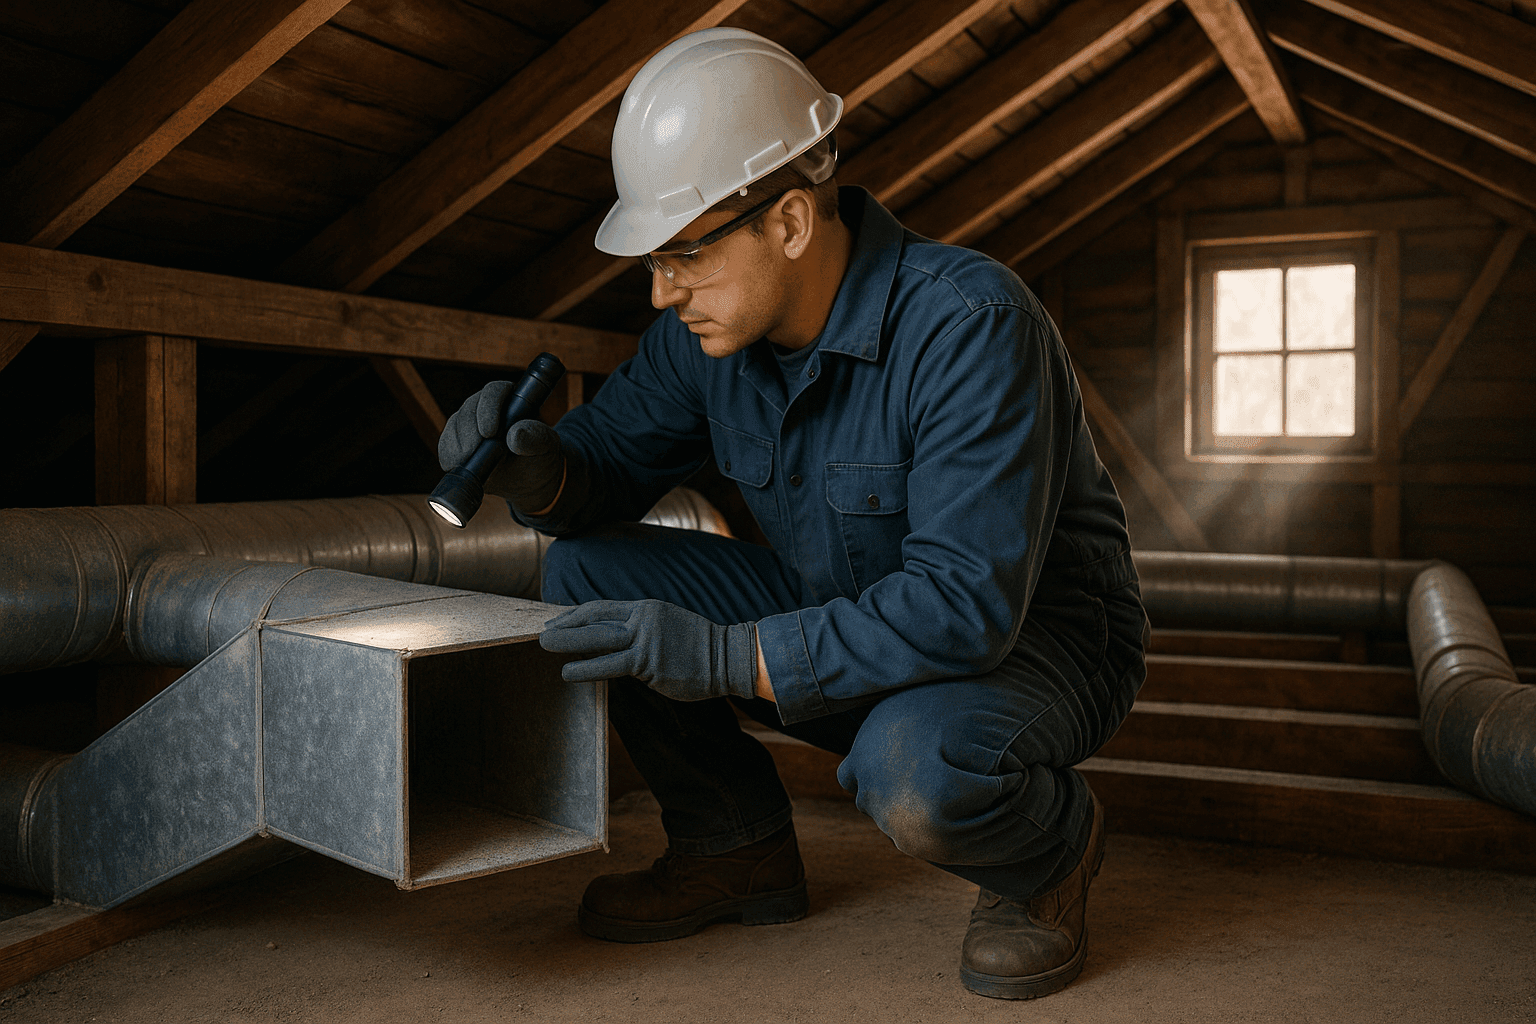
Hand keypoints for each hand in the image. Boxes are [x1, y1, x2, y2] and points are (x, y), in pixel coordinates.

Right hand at [438, 382, 565, 514]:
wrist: (529, 480)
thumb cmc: (540, 458)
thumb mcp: (545, 448)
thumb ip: (534, 438)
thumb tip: (515, 434)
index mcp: (511, 400)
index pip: (494, 392)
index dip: (488, 408)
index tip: (489, 432)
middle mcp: (486, 407)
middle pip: (469, 409)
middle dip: (469, 431)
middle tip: (473, 452)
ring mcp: (469, 424)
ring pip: (454, 425)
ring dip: (457, 444)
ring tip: (467, 461)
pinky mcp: (456, 442)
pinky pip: (445, 444)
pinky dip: (448, 455)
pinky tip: (456, 465)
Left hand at [540, 599, 757, 701]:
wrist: (727, 657)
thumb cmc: (697, 647)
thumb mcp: (666, 625)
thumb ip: (639, 629)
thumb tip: (610, 639)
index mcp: (646, 608)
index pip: (602, 608)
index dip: (576, 614)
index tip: (556, 620)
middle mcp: (643, 620)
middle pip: (595, 619)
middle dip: (566, 625)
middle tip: (542, 632)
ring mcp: (646, 641)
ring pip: (599, 640)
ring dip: (569, 642)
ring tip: (545, 646)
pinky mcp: (650, 664)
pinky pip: (612, 666)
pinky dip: (586, 668)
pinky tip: (569, 672)